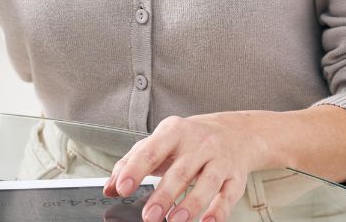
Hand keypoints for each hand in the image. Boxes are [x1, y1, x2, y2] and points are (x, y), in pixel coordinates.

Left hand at [103, 113, 266, 221]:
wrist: (234, 132)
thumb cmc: (188, 141)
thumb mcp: (159, 143)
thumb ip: (131, 163)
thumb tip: (109, 188)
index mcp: (174, 131)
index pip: (151, 150)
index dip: (136, 169)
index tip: (123, 188)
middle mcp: (199, 143)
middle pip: (180, 171)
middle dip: (164, 195)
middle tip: (148, 217)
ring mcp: (219, 159)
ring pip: (207, 183)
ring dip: (191, 204)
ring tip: (174, 221)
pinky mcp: (235, 176)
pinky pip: (229, 194)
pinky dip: (219, 210)